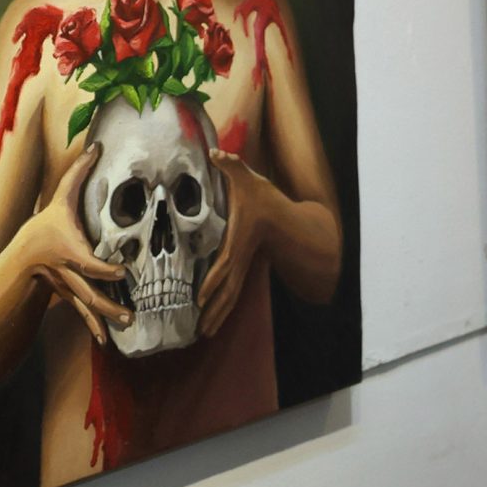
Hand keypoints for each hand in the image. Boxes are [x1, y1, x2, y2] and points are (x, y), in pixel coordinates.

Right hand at [15, 142, 129, 347]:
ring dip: (105, 317)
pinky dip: (93, 326)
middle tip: (131, 312)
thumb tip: (98, 144)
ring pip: (86, 305)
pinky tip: (107, 341)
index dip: (103, 268)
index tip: (122, 271)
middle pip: (88, 290)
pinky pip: (82, 312)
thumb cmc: (44, 224)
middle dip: (108, 302)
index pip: (87, 262)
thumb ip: (78, 173)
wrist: (21, 254)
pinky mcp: (67, 296)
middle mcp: (67, 271)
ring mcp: (66, 286)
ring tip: (127, 324)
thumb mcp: (59, 197)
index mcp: (68, 249)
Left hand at [197, 150, 278, 336]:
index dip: (213, 282)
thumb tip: (216, 151)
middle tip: (202, 332)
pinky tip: (212, 321)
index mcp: (238, 240)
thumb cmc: (265, 199)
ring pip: (230, 297)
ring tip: (205, 335)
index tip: (201, 299)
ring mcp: (242, 266)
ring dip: (218, 316)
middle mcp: (239, 258)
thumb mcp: (248, 178)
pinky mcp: (242, 269)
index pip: (225, 265)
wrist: (286, 218)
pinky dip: (220, 309)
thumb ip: (231, 164)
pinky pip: (230, 293)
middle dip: (215, 311)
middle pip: (228, 291)